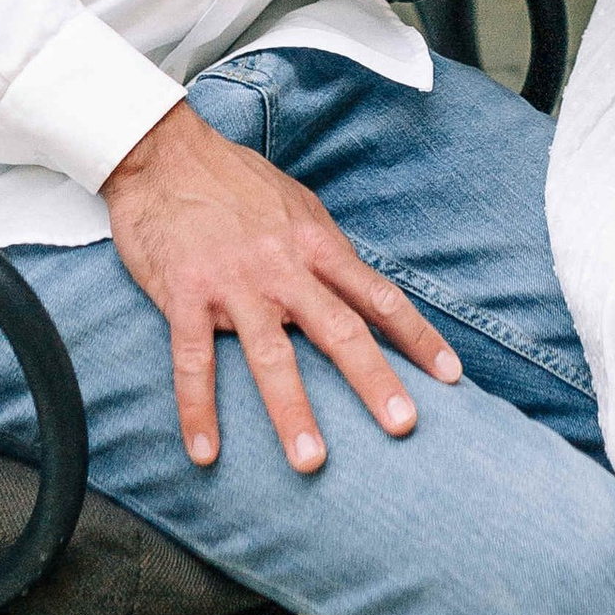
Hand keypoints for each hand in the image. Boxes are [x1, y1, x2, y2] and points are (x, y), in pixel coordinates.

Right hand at [104, 98, 461, 471]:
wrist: (164, 153)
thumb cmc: (233, 180)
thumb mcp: (295, 204)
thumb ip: (325, 249)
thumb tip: (358, 285)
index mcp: (315, 243)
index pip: (377, 295)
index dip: (416, 336)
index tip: (450, 376)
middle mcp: (283, 266)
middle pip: (338, 329)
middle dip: (373, 379)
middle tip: (403, 425)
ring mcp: (234, 283)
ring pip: (271, 355)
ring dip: (292, 411)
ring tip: (312, 461)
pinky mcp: (184, 294)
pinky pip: (193, 361)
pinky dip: (198, 409)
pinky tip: (205, 452)